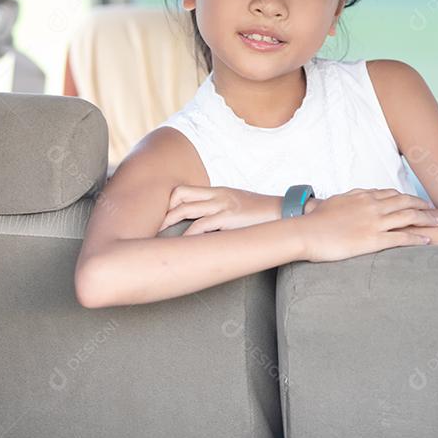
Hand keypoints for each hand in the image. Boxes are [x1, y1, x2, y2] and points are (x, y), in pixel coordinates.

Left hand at [160, 186, 279, 234]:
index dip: (168, 203)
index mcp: (219, 191)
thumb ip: (222, 211)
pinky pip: (201, 226)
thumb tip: (206, 226)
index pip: (184, 191)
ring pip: (186, 210)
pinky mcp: (229, 217)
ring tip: (157, 238)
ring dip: (169, 223)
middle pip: (180, 196)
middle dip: (163, 213)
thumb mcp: (239, 207)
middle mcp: (218, 195)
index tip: (159, 218)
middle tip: (151, 229)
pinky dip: (188, 236)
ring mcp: (223, 204)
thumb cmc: (263, 214)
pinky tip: (181, 246)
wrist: (286, 211)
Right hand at [298, 188, 437, 261]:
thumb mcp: (335, 201)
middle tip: (433, 209)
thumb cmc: (316, 220)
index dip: (406, 197)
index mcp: (363, 196)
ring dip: (426, 219)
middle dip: (422, 204)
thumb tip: (356, 197)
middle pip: (405, 202)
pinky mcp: (374, 240)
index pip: (391, 193)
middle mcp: (373, 206)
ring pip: (409, 217)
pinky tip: (427, 240)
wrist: (306, 232)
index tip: (414, 201)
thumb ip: (350, 198)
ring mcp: (375, 222)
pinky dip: (417, 238)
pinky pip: (402, 237)